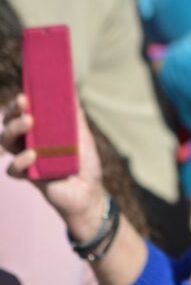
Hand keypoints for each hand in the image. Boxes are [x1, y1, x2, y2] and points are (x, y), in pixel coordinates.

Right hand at [1, 94, 106, 241]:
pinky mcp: (27, 176)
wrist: (89, 192)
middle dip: (12, 112)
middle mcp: (28, 143)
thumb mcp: (83, 138)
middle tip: (23, 102)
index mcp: (40, 132)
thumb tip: (72, 92)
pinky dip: (20, 161)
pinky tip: (33, 155)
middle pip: (9, 124)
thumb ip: (75, 118)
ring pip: (6, 142)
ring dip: (14, 129)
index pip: (22, 114)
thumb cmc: (85, 164)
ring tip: (29, 123)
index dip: (18, 104)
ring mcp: (26, 160)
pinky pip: (13, 168)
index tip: (24, 93)